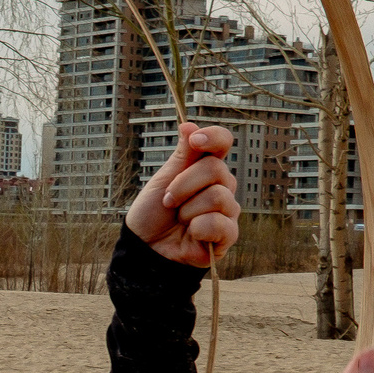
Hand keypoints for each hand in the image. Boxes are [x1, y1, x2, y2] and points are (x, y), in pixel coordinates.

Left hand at [125, 123, 240, 266]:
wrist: (145, 248)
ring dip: (188, 210)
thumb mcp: (163, 179)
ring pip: (218, 196)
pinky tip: (191, 235)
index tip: (195, 140)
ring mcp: (227, 211)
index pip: (222, 142)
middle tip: (168, 201)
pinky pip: (219, 223)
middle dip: (183, 185)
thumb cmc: (153, 214)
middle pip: (216, 169)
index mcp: (206, 169)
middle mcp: (221, 186)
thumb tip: (188, 124)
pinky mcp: (228, 235)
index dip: (213, 137)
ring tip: (179, 220)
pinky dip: (197, 228)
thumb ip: (181, 154)